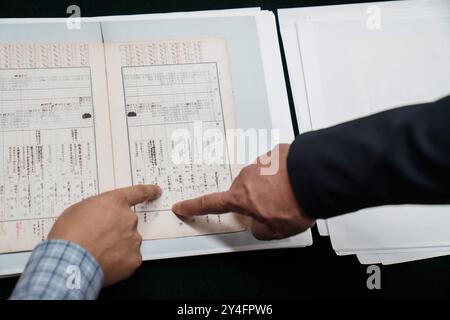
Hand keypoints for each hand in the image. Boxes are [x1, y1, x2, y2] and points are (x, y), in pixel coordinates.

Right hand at [47, 184, 160, 285]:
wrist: (69, 262)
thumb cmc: (68, 235)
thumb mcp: (77, 210)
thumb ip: (96, 209)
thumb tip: (99, 217)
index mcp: (115, 203)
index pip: (138, 193)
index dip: (149, 191)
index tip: (156, 191)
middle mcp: (129, 219)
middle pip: (127, 223)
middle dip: (116, 231)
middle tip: (97, 240)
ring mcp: (133, 239)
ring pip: (128, 242)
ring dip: (117, 247)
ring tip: (96, 254)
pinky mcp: (134, 259)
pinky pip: (129, 259)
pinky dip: (119, 263)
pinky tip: (104, 264)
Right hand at [172, 144, 314, 239]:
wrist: (315, 178)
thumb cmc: (295, 203)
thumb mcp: (275, 231)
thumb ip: (260, 229)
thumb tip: (258, 224)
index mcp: (241, 197)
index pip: (210, 204)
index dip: (194, 207)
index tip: (181, 206)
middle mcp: (246, 178)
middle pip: (243, 192)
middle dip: (254, 200)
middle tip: (274, 209)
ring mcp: (261, 163)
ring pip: (260, 179)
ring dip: (271, 188)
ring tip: (290, 196)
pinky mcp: (276, 154)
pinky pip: (274, 168)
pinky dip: (282, 176)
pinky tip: (294, 183)